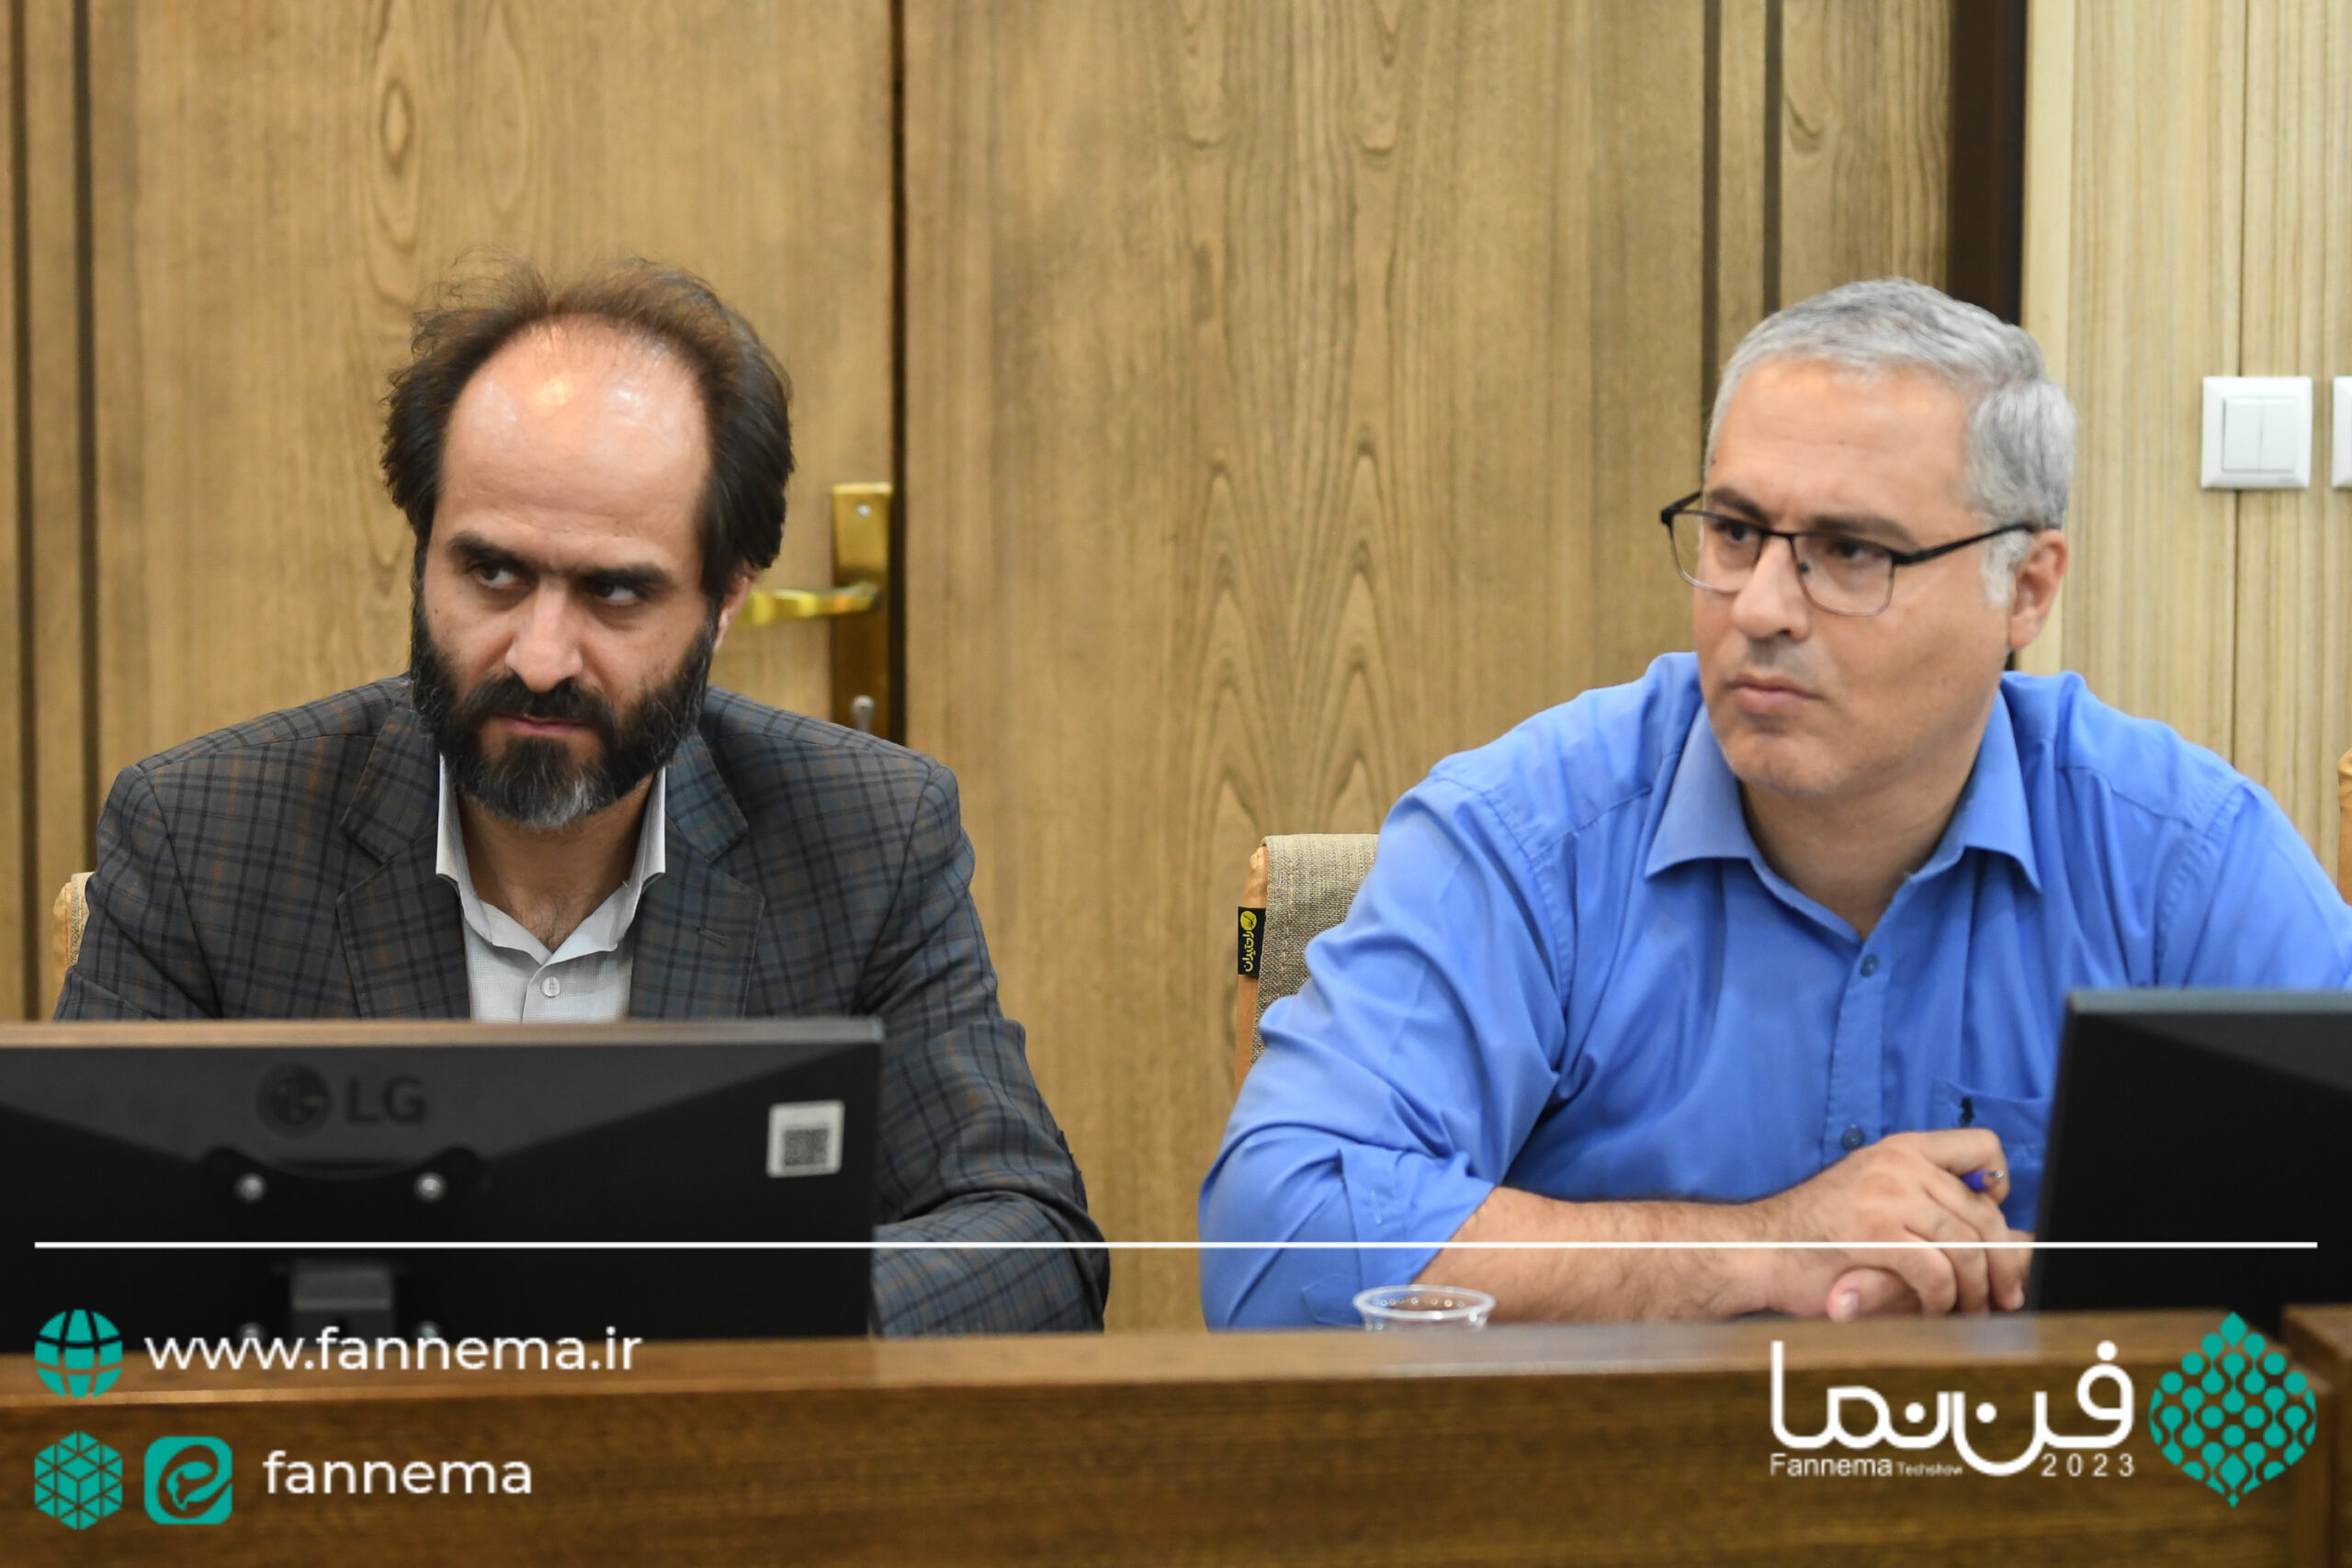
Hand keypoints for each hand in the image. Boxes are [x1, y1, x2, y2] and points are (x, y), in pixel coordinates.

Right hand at [1744, 1129, 2028, 1319]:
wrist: (1758, 1250)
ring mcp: (1885, 1195)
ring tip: (1967, 1312)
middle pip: (1984, 1214)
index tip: (1993, 1225)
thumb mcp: (1881, 1206)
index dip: (1999, 1187)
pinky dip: (1943, 1300)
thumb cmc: (1819, 1235)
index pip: (1982, 1147)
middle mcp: (1898, 1164)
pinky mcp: (1873, 1232)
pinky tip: (1931, 1311)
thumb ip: (1941, 1216)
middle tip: (2002, 1298)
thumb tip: (2026, 1243)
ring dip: (1974, 1291)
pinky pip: (1937, 1271)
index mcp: (1901, 1149)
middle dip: (2001, 1264)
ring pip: (1966, 1247)